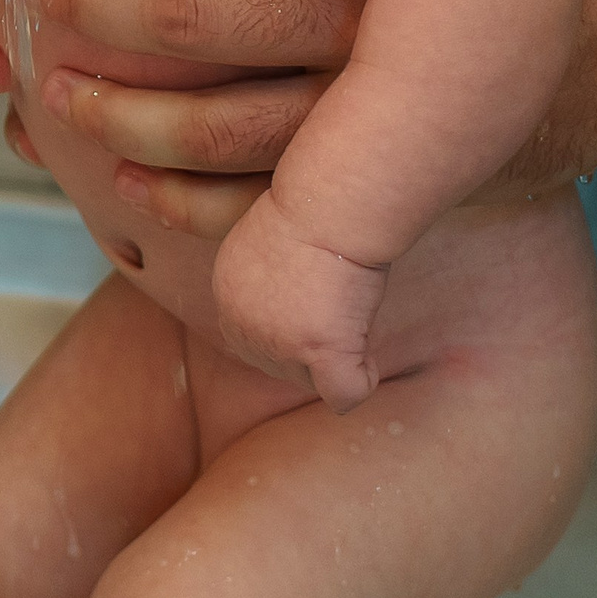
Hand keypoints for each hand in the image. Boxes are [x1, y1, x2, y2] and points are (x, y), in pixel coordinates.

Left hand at [0, 0, 596, 232]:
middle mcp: (376, 19)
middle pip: (206, 27)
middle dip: (104, 13)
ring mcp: (391, 113)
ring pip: (225, 129)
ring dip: (126, 116)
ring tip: (55, 92)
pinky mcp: (408, 183)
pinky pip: (272, 206)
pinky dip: (186, 203)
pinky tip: (125, 182)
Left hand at [212, 195, 386, 412]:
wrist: (328, 204)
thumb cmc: (312, 207)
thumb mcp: (266, 239)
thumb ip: (264, 277)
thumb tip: (289, 292)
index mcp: (228, 293)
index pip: (252, 339)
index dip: (287, 328)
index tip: (314, 301)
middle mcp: (241, 324)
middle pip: (278, 366)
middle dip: (308, 349)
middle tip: (337, 307)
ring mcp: (277, 342)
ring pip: (308, 380)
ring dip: (334, 360)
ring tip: (352, 317)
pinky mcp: (317, 350)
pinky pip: (342, 393)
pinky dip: (360, 380)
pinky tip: (368, 357)